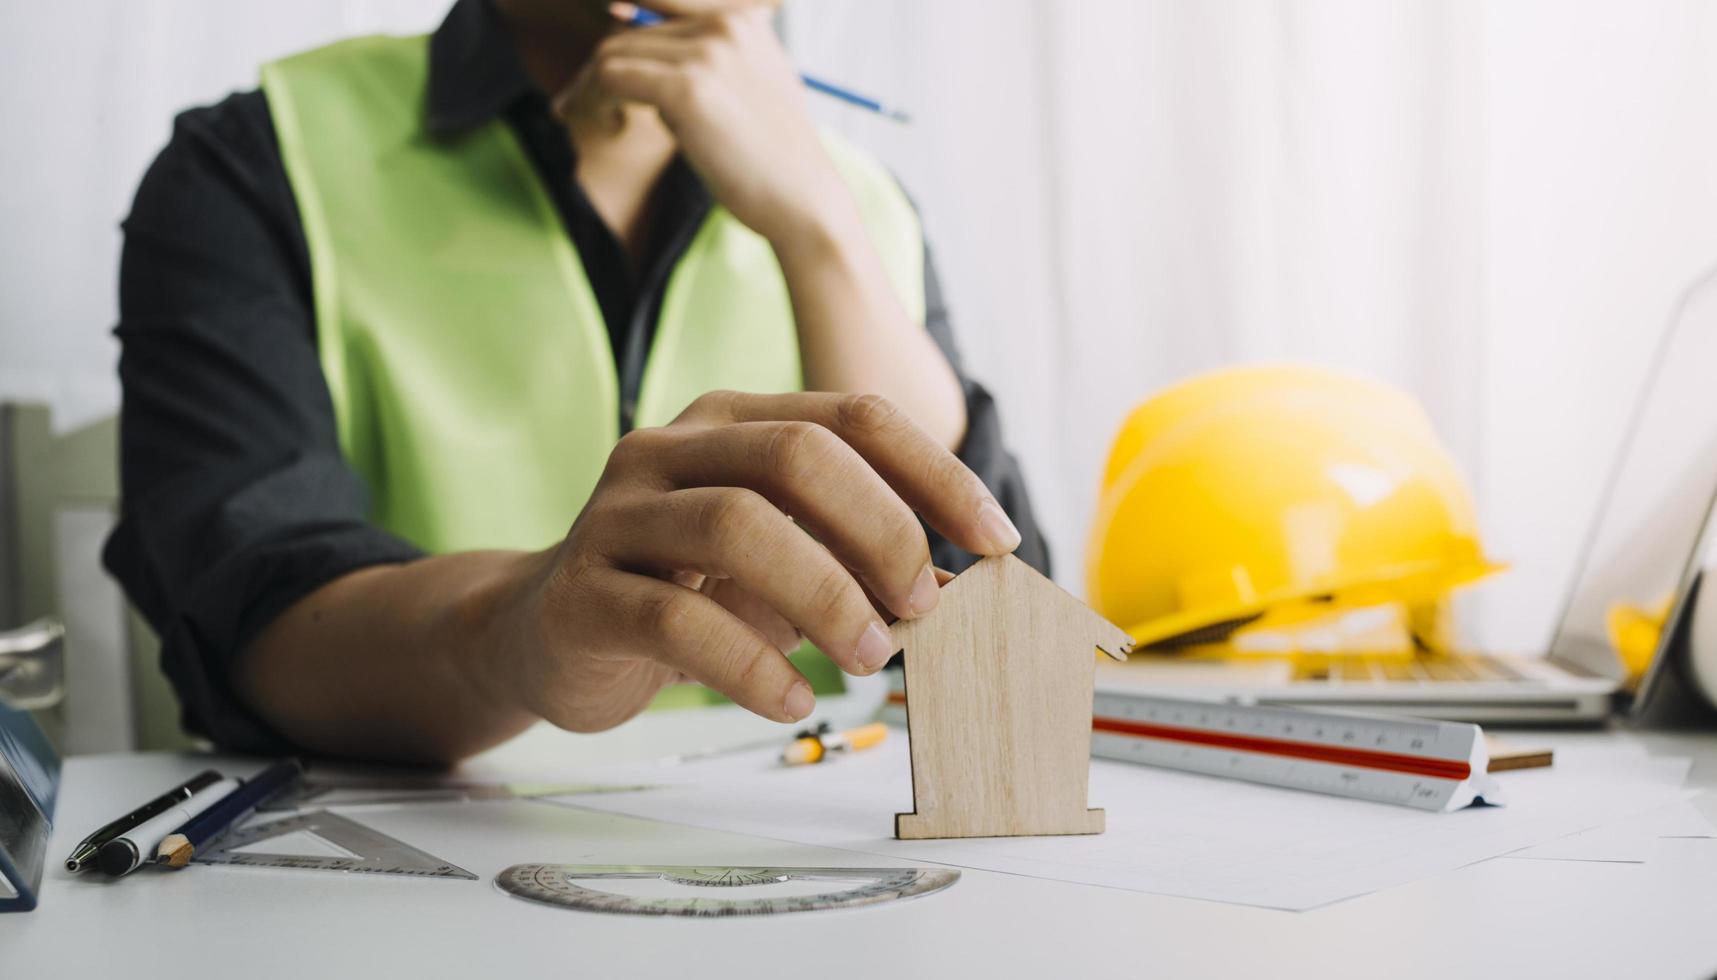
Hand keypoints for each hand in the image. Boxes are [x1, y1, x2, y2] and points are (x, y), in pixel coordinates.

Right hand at [491, 391, 1021, 732]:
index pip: (853, 416)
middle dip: (881, 530)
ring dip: (825, 596)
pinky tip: (794, 701)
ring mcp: (616, 516)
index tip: (997, 541)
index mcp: (731, 423)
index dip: (936, 475)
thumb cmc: (683, 594)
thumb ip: (855, 558)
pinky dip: (753, 667)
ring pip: (735, 527)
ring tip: (870, 657)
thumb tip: (962, 583)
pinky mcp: (582, 594)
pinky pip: (676, 624)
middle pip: (797, 456)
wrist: (541, 635)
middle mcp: (670, 450)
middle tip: (924, 605)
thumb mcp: (780, 566)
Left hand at [554, 1, 850, 248]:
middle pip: (630, 34)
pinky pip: (611, 78)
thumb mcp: (751, 93)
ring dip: (588, 89)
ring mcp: (707, 52)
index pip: (659, 14)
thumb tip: (640, 63)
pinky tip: (611, 129)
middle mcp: (725, 24)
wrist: (804, 202)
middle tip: (576, 107)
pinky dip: (593, 102)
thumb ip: (712, 66)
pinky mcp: (687, 87)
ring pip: (613, 53)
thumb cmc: (774, 161)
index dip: (622, 40)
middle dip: (595, 72)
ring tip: (584, 120)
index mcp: (742, 18)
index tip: (597, 76)